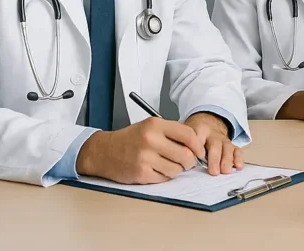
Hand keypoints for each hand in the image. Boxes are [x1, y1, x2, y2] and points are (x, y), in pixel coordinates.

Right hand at [76, 117, 203, 183]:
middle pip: (186, 155)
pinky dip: (164, 176)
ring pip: (176, 169)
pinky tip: (158, 170)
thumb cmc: (130, 139)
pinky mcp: (140, 173)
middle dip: (190, 161)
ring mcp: (145, 158)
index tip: (200, 151)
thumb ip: (173, 132)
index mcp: (156, 125)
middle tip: (187, 162)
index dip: (198, 145)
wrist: (103, 151)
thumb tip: (196, 145)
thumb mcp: (151, 126)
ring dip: (177, 170)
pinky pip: (164, 178)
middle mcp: (151, 140)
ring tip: (170, 165)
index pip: (189, 135)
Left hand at [185, 112, 242, 175]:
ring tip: (225, 171)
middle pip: (215, 144)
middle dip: (215, 158)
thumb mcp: (184, 135)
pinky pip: (237, 150)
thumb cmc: (192, 135)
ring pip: (227, 148)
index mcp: (199, 130)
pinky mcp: (231, 145)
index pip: (197, 136)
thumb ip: (182, 145)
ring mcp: (223, 139)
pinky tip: (238, 166)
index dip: (197, 146)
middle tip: (214, 172)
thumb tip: (178, 161)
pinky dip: (238, 158)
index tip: (196, 157)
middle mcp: (213, 134)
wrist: (206, 123)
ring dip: (227, 160)